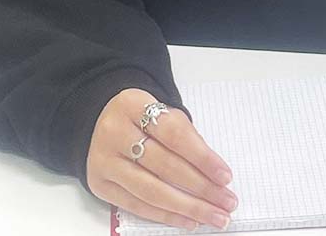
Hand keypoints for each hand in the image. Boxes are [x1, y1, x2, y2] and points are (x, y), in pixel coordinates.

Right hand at [87, 88, 235, 230]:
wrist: (100, 119)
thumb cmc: (141, 117)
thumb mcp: (162, 112)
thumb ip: (186, 136)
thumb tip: (214, 173)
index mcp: (133, 105)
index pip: (175, 133)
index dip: (203, 157)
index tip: (225, 176)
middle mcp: (114, 133)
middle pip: (164, 165)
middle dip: (201, 187)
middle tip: (226, 201)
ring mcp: (104, 161)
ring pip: (151, 191)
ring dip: (188, 208)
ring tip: (214, 216)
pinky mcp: (99, 185)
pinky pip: (136, 206)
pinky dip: (166, 216)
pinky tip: (188, 220)